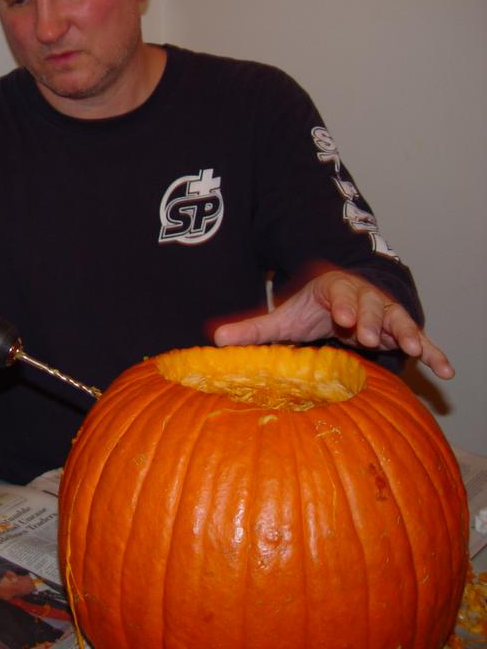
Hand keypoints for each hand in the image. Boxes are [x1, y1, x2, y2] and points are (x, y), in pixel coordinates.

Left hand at [213, 270, 453, 379]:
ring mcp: (385, 313)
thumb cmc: (313, 308)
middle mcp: (363, 297)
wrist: (344, 298)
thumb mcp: (284, 317)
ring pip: (397, 319)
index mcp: (334, 290)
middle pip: (370, 305)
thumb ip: (253, 329)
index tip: (341, 317)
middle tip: (369, 336)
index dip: (342, 304)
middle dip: (371, 319)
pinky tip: (446, 371)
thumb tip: (214, 340)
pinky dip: (433, 352)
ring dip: (404, 333)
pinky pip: (420, 340)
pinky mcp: (401, 330)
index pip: (338, 294)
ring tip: (411, 349)